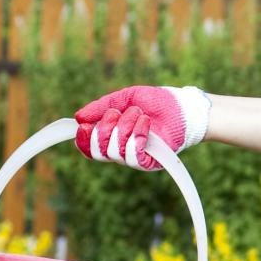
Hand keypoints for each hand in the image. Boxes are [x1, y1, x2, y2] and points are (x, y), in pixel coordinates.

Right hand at [72, 84, 207, 168]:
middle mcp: (120, 151)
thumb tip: (78, 118)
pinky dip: (136, 136)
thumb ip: (101, 107)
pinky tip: (145, 123)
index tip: (85, 124)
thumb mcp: (124, 98)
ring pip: (114, 152)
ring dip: (124, 127)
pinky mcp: (150, 162)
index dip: (83, 138)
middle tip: (118, 112)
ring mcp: (135, 158)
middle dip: (104, 128)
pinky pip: (132, 156)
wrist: (182, 107)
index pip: (88, 147)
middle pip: (98, 152)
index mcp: (111, 137)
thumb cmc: (154, 102)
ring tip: (138, 113)